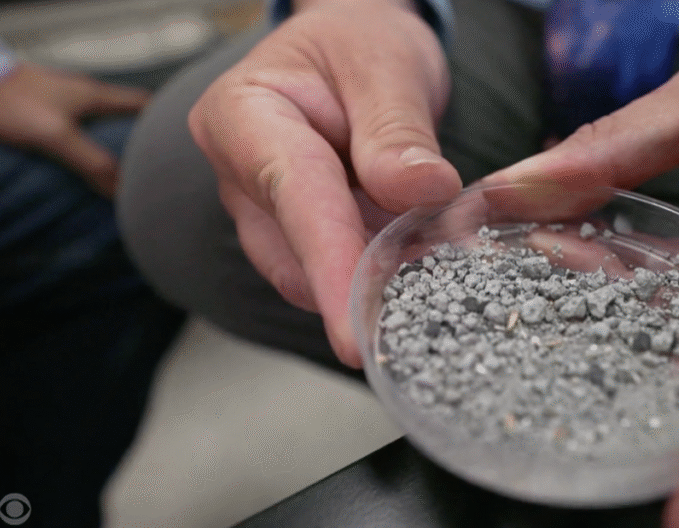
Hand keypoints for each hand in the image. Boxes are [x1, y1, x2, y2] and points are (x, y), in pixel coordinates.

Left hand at [0, 62, 149, 196]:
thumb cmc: (14, 104)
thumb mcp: (57, 136)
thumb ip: (92, 162)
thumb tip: (122, 191)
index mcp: (97, 95)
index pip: (144, 103)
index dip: (164, 121)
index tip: (180, 143)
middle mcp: (86, 94)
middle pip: (127, 114)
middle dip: (142, 137)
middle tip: (156, 164)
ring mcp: (67, 100)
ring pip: (105, 121)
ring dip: (116, 142)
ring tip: (128, 169)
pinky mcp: (49, 108)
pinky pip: (83, 127)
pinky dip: (93, 143)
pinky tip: (91, 161)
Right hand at [188, 0, 460, 365]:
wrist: (353, 43)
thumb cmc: (360, 42)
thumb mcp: (387, 67)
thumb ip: (397, 131)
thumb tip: (422, 192)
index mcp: (243, 116)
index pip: (294, 198)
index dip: (329, 267)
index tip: (355, 333)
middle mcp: (241, 173)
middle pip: (294, 250)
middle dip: (359, 288)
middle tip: (430, 310)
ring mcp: (264, 210)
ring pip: (311, 272)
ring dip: (372, 282)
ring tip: (437, 273)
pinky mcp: (297, 233)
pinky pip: (333, 268)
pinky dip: (377, 274)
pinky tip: (420, 267)